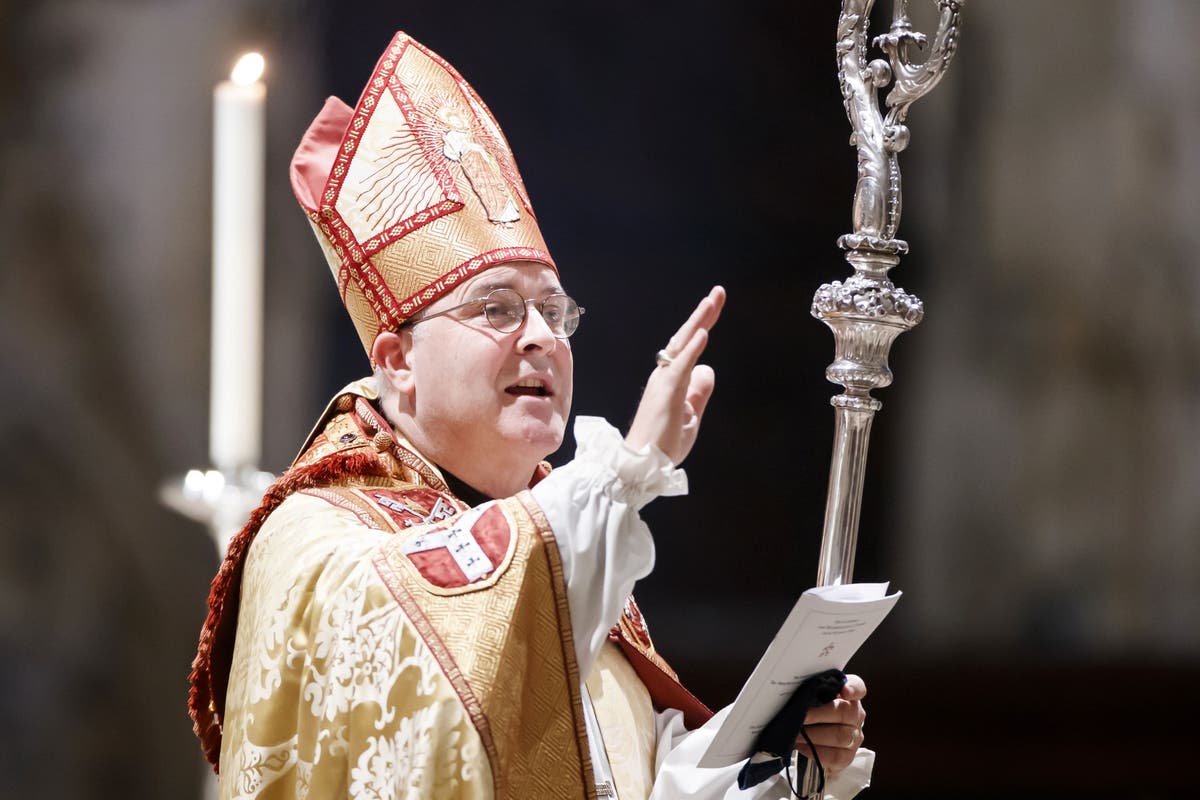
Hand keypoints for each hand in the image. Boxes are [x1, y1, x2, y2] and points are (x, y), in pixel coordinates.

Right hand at [624, 286, 724, 464]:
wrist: (640, 466)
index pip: (689, 347)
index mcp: (671, 381)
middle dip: (704, 314)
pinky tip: (703, 333)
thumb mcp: (689, 417)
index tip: (714, 304)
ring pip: (683, 345)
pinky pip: (681, 367)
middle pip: (686, 338)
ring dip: (698, 322)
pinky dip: (692, 349)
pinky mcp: (666, 394)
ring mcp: (664, 383)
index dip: (702, 325)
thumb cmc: (660, 445)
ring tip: (712, 301)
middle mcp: (665, 375)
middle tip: (719, 292)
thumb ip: (698, 393)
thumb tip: (708, 368)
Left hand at [795, 674, 866, 772]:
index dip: (852, 688)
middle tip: (801, 717)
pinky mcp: (848, 756)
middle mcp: (856, 715)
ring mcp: (854, 737)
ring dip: (813, 735)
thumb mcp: (812, 697)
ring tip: (795, 733)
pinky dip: (814, 750)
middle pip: (843, 712)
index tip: (844, 691)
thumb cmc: (813, 711)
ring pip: (839, 736)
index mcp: (849, 695)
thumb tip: (796, 691)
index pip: (858, 687)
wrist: (814, 738)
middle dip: (818, 715)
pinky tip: (801, 745)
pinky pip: (834, 756)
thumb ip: (810, 690)